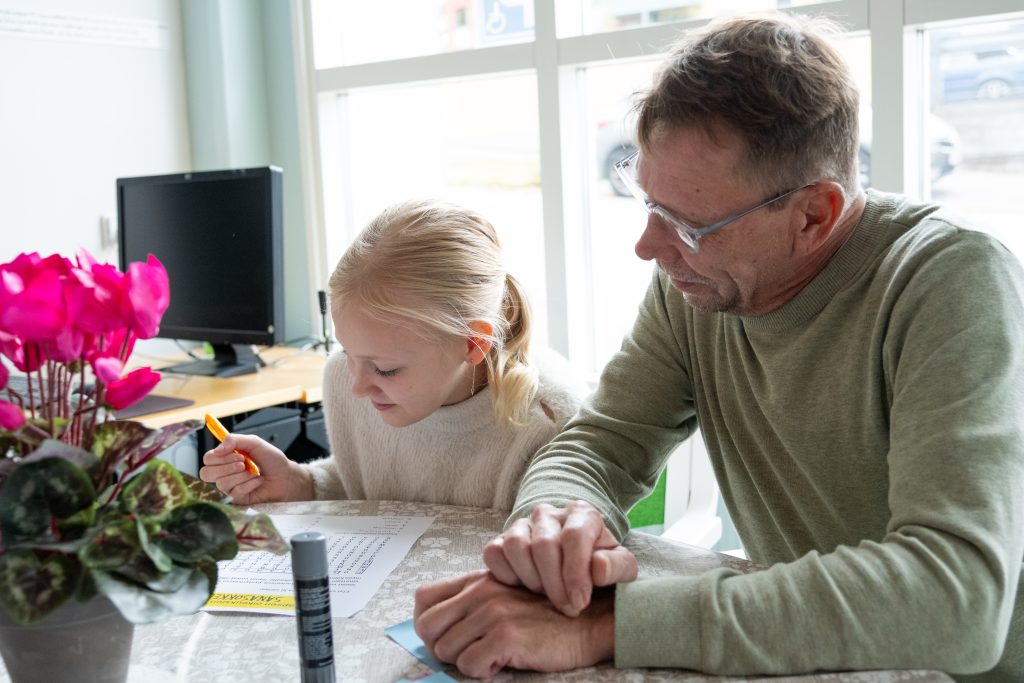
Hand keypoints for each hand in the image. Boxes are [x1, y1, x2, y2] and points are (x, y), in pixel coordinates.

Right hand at [199, 433, 311, 504]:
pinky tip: (258, 481)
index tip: (236, 453)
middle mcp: (225, 474)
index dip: (218, 456)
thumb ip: (235, 440)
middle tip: (244, 463)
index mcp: (226, 459)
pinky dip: (249, 484)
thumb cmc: (272, 460)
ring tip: (254, 472)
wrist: (287, 476)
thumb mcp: (254, 443)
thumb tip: (218, 449)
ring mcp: (230, 488)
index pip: (208, 459)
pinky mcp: (238, 500)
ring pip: (221, 483)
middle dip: (226, 466)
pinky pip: (235, 492)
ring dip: (241, 475)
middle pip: (205, 473)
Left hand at [414, 570, 614, 677]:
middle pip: (427, 627)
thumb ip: (474, 600)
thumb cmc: (547, 613)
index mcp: (478, 580)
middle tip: (470, 651)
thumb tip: (436, 624)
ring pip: (446, 650)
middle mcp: (481, 591)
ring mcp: (493, 612)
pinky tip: (504, 662)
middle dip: (442, 647)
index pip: (424, 597)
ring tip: (492, 655)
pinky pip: (469, 665)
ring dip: (465, 661)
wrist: (588, 620)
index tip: (447, 635)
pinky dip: (482, 671)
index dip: (427, 622)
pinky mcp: (506, 635)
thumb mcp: (507, 594)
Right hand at [482, 501, 637, 616]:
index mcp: (582, 514)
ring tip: (546, 595)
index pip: (574, 536)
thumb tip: (598, 569)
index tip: (580, 602)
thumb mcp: (620, 567)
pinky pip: (493, 553)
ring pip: (515, 545)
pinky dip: (506, 575)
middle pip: (544, 544)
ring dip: (530, 579)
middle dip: (555, 584)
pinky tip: (524, 588)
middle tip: (566, 607)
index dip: (576, 573)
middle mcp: (549, 514)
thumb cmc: (599, 564)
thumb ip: (617, 566)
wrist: (576, 563)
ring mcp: (522, 524)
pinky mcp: (501, 539)